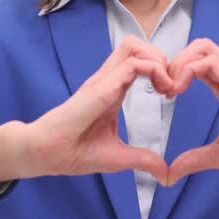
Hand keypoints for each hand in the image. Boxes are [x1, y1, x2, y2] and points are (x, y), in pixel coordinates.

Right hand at [27, 36, 175, 181]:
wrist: (48, 154)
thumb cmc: (75, 152)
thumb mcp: (118, 157)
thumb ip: (142, 159)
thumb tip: (163, 173)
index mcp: (111, 90)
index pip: (137, 61)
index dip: (159, 71)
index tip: (170, 94)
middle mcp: (107, 80)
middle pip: (136, 45)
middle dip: (161, 59)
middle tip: (170, 86)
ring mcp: (103, 80)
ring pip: (134, 46)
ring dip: (157, 60)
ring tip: (166, 85)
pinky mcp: (101, 86)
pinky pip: (132, 64)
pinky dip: (154, 70)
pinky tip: (161, 91)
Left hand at [163, 38, 218, 184]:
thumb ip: (195, 160)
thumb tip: (170, 175)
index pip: (197, 62)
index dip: (175, 72)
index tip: (164, 94)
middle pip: (197, 47)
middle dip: (174, 62)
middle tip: (163, 89)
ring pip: (202, 47)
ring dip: (179, 63)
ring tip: (171, 88)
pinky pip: (211, 63)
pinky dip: (189, 70)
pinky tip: (180, 90)